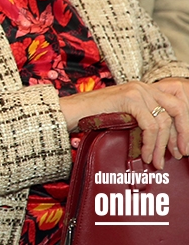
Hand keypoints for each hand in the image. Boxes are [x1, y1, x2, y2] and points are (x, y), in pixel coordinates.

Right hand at [59, 80, 188, 168]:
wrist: (70, 111)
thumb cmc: (93, 117)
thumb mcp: (125, 117)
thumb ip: (143, 122)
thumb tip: (164, 142)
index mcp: (144, 89)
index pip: (176, 103)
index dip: (183, 127)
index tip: (180, 148)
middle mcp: (143, 86)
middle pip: (178, 108)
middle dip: (181, 135)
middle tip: (177, 155)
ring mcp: (136, 90)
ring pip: (164, 120)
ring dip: (162, 145)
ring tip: (156, 161)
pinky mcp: (128, 98)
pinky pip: (150, 125)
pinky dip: (150, 143)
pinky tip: (144, 154)